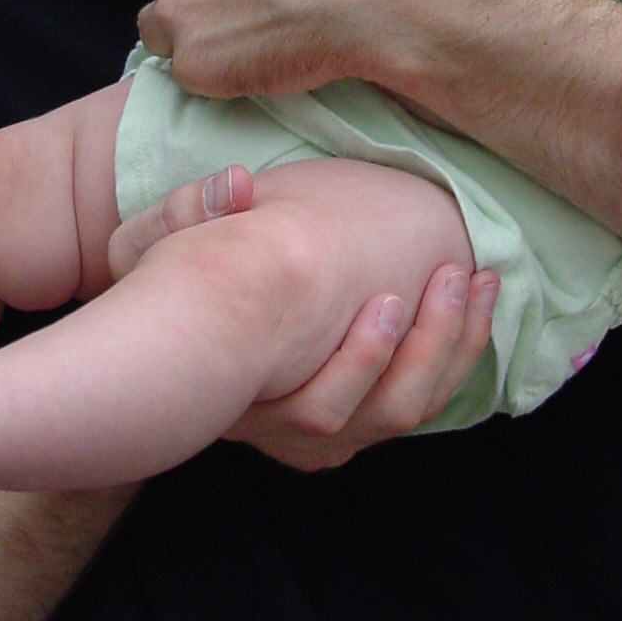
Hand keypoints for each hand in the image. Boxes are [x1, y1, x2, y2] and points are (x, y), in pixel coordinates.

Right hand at [107, 163, 498, 468]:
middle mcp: (282, 428)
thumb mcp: (149, 248)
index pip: (312, 406)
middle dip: (428, 347)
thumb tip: (233, 184)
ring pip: (400, 417)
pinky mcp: (340, 428)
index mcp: (243, 392)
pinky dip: (448, 359)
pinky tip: (469, 310)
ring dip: (449, 349)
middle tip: (454, 278)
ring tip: (472, 284)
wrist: (157, 337)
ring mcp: (313, 436)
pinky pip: (409, 407)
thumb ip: (186, 213)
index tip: (390, 297)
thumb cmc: (159, 291)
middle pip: (377, 417)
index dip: (362, 361)